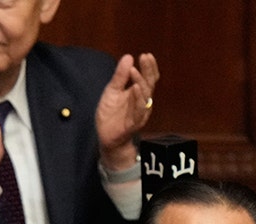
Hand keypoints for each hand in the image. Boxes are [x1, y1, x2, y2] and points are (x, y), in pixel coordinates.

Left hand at [95, 52, 159, 170]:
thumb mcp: (112, 91)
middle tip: (144, 57)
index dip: (149, 67)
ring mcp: (140, 112)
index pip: (148, 77)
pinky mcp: (134, 123)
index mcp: (138, 93)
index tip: (146, 55)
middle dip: (148, 70)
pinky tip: (135, 89)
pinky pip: (139, 110)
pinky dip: (138, 99)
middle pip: (149, 84)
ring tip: (135, 71)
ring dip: (141, 83)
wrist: (106, 136)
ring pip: (145, 96)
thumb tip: (128, 57)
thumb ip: (120, 76)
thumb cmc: (111, 113)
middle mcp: (142, 101)